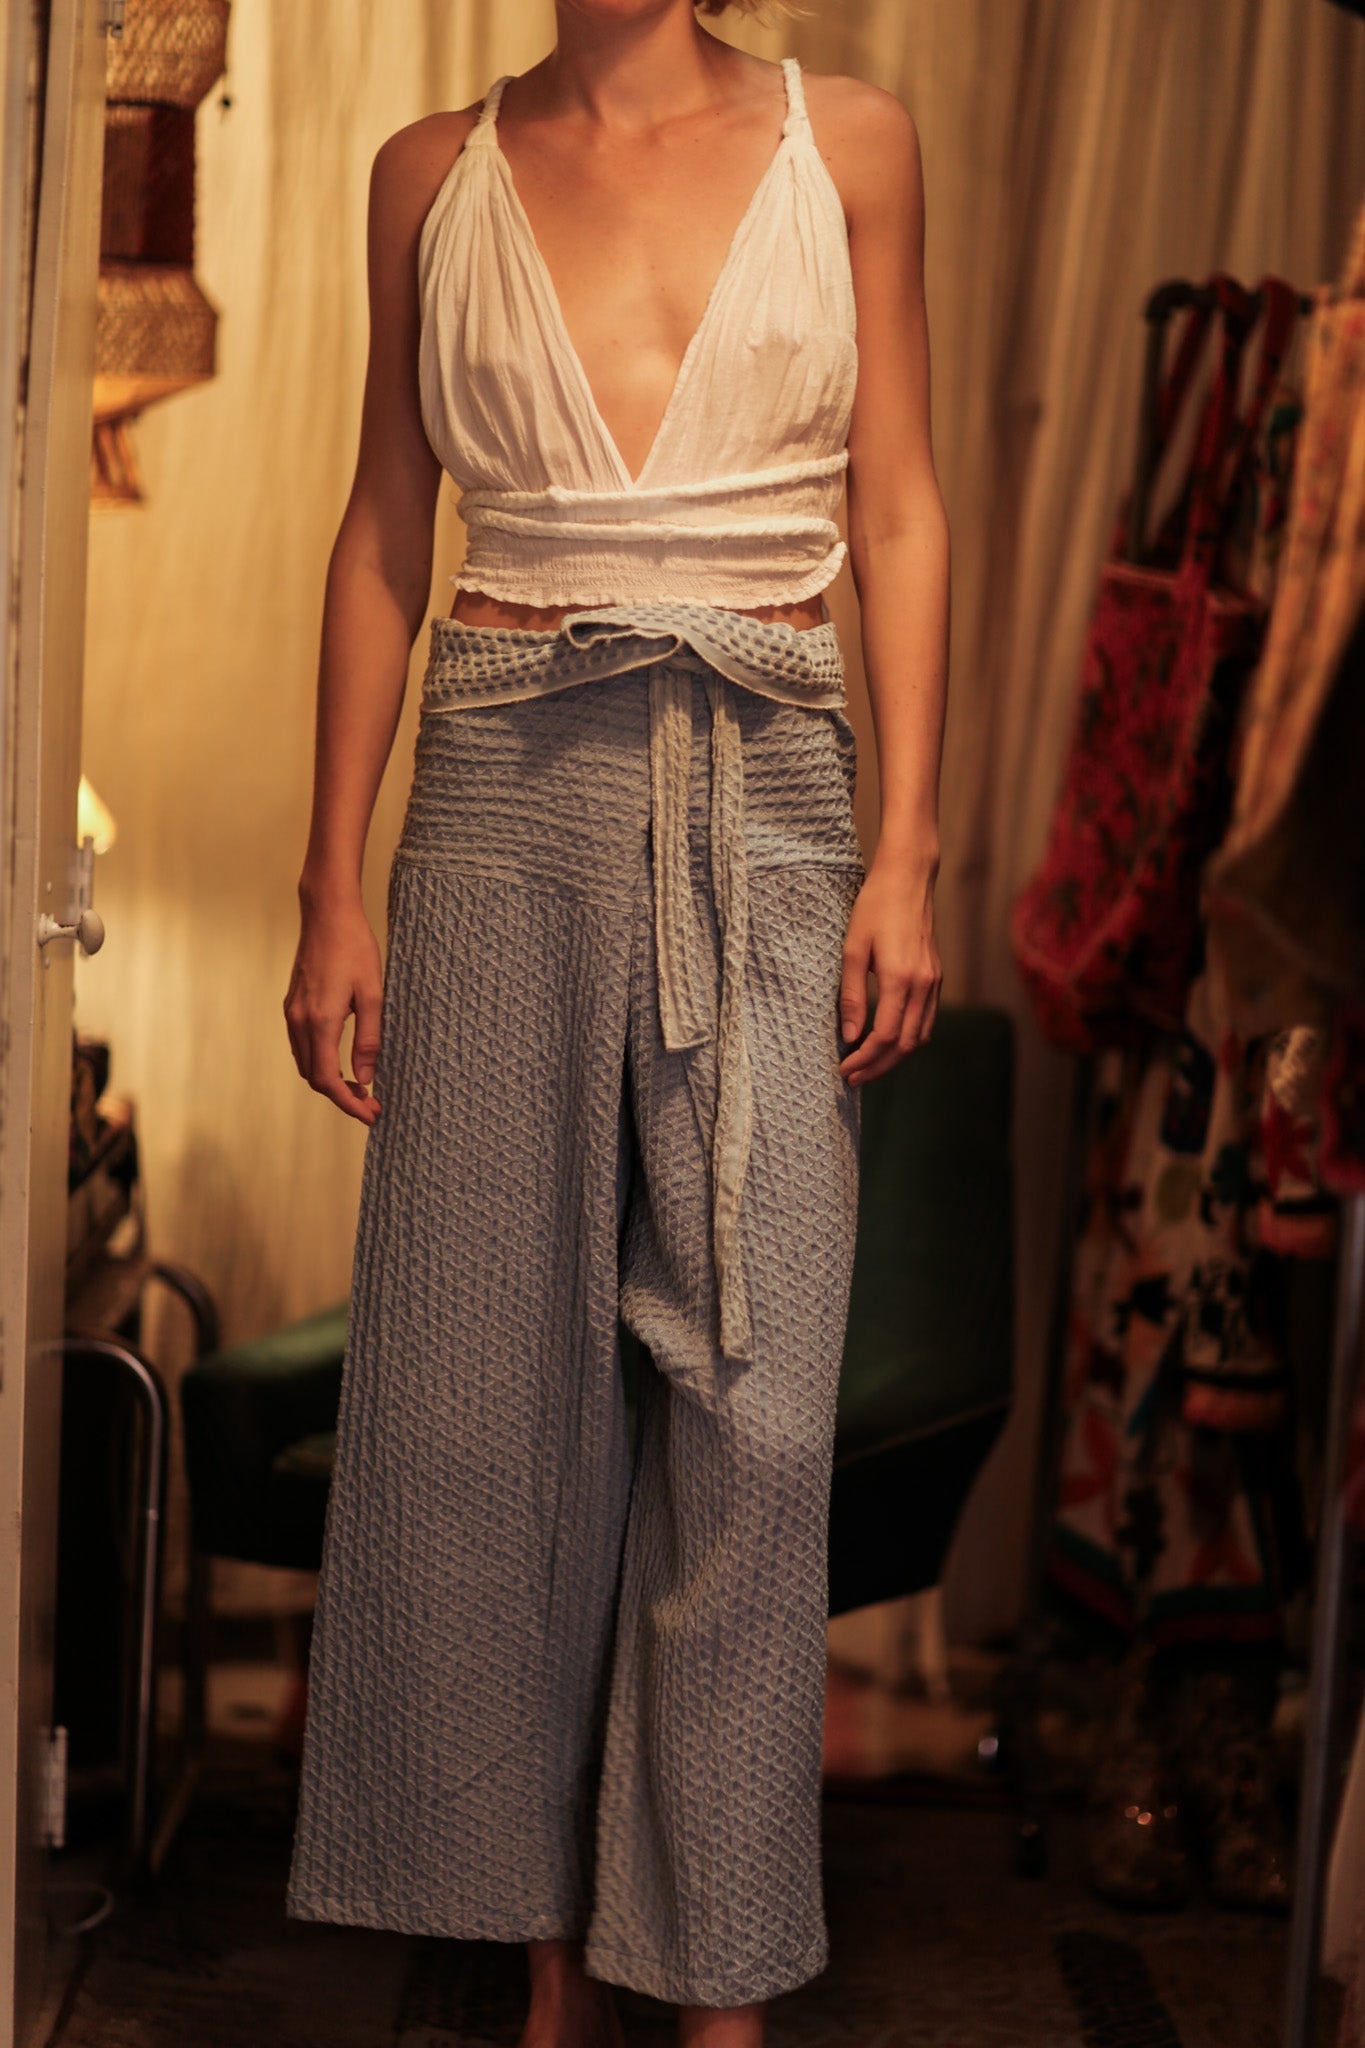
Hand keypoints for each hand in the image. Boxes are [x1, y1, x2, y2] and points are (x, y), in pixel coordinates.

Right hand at [283, 889, 384, 1124]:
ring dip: (329, 1082)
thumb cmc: (355, 948)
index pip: (327, 1080)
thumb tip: (365, 1077)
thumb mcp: (373, 994)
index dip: (348, 1104)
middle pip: (313, 1077)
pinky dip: (319, 1063)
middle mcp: (300, 1020)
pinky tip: (341, 1062)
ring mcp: (292, 1012)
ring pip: (306, 1063)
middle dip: (341, 1097)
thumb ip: (369, 1039)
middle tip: (371, 1105)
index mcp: (320, 1021)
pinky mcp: (293, 1005)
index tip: (371, 1114)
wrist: (328, 914)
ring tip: (360, 1088)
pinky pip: (302, 1046)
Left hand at [838, 850, 941, 1086]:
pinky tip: (888, 1041)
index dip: (864, 1059)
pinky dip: (908, 1039)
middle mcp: (923, 985)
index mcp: (901, 979)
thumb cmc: (875, 907)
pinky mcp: (935, 977)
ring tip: (868, 1065)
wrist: (909, 879)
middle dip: (878, 1067)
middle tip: (853, 1078)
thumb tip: (850, 1036)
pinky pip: (926, 1020)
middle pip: (905, 1045)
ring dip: (894, 1057)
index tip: (844, 1069)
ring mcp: (934, 982)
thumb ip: (852, 996)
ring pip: (919, 1036)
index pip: (884, 1036)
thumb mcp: (852, 949)